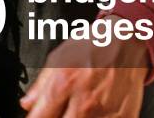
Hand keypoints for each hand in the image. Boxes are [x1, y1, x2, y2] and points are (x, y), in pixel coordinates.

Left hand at [21, 19, 148, 117]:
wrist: (126, 42)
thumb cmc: (92, 46)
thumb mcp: (58, 58)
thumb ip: (41, 84)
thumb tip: (27, 104)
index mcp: (64, 84)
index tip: (40, 115)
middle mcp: (84, 102)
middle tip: (61, 110)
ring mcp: (105, 113)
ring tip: (78, 109)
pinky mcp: (124, 117)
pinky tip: (95, 112)